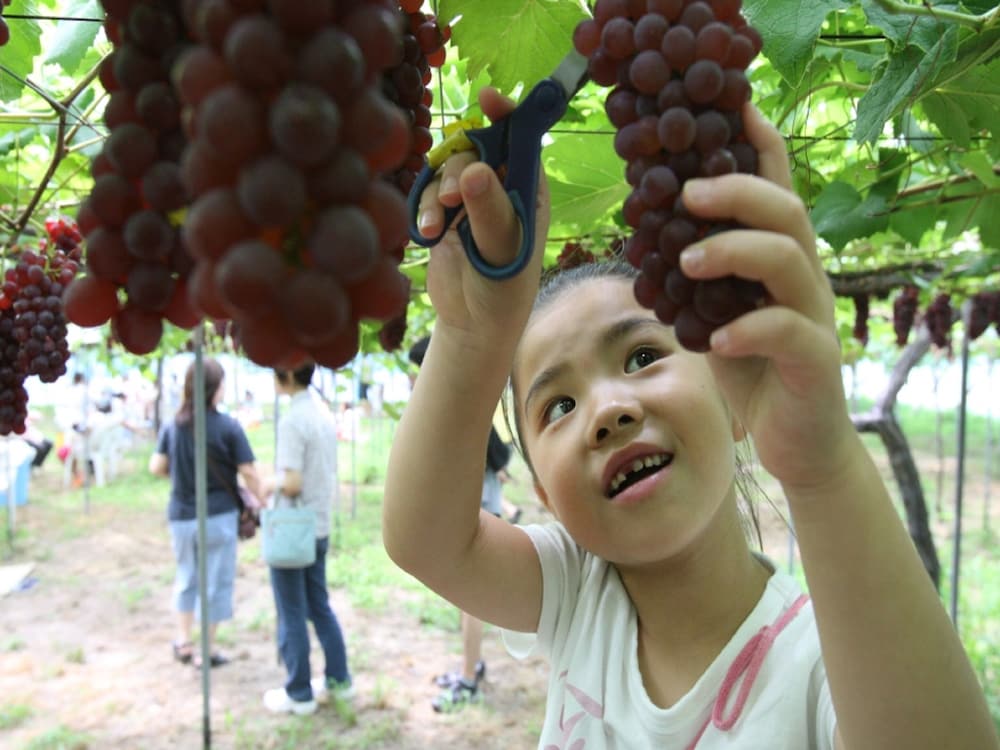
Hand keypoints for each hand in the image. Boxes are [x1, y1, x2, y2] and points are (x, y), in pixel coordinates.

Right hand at [414, 88, 550, 346]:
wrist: (473, 325)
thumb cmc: (503, 289)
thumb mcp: (502, 250)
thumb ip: (489, 210)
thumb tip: (475, 169)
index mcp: (529, 190)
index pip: (521, 140)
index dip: (507, 115)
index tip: (488, 98)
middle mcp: (501, 189)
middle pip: (476, 150)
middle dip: (459, 168)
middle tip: (452, 198)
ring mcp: (471, 201)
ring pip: (447, 170)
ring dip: (436, 194)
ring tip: (435, 226)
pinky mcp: (444, 216)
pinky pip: (427, 193)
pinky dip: (423, 210)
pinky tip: (425, 235)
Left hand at [677, 104, 852, 492]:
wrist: (796, 443)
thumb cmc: (751, 372)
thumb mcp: (713, 316)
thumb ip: (693, 280)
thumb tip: (641, 238)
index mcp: (779, 260)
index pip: (777, 191)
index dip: (761, 148)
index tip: (734, 110)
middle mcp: (803, 277)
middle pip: (787, 211)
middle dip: (736, 190)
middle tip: (686, 191)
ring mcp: (815, 316)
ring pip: (790, 259)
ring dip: (734, 250)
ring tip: (687, 260)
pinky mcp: (816, 359)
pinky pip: (789, 331)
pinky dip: (748, 330)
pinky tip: (714, 340)